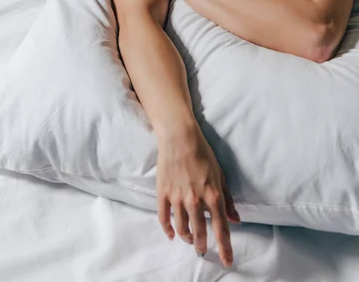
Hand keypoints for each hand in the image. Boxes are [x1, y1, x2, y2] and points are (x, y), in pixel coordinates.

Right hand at [156, 124, 239, 267]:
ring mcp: (177, 198)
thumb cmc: (203, 154)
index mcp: (213, 196)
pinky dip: (168, 230)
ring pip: (182, 229)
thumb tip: (236, 219)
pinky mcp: (163, 193)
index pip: (221, 230)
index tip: (228, 262)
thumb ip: (228, 200)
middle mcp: (196, 201)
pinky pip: (164, 218)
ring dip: (187, 238)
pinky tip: (172, 235)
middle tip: (202, 249)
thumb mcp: (221, 175)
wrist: (180, 137)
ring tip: (190, 239)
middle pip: (199, 234)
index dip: (225, 249)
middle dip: (202, 245)